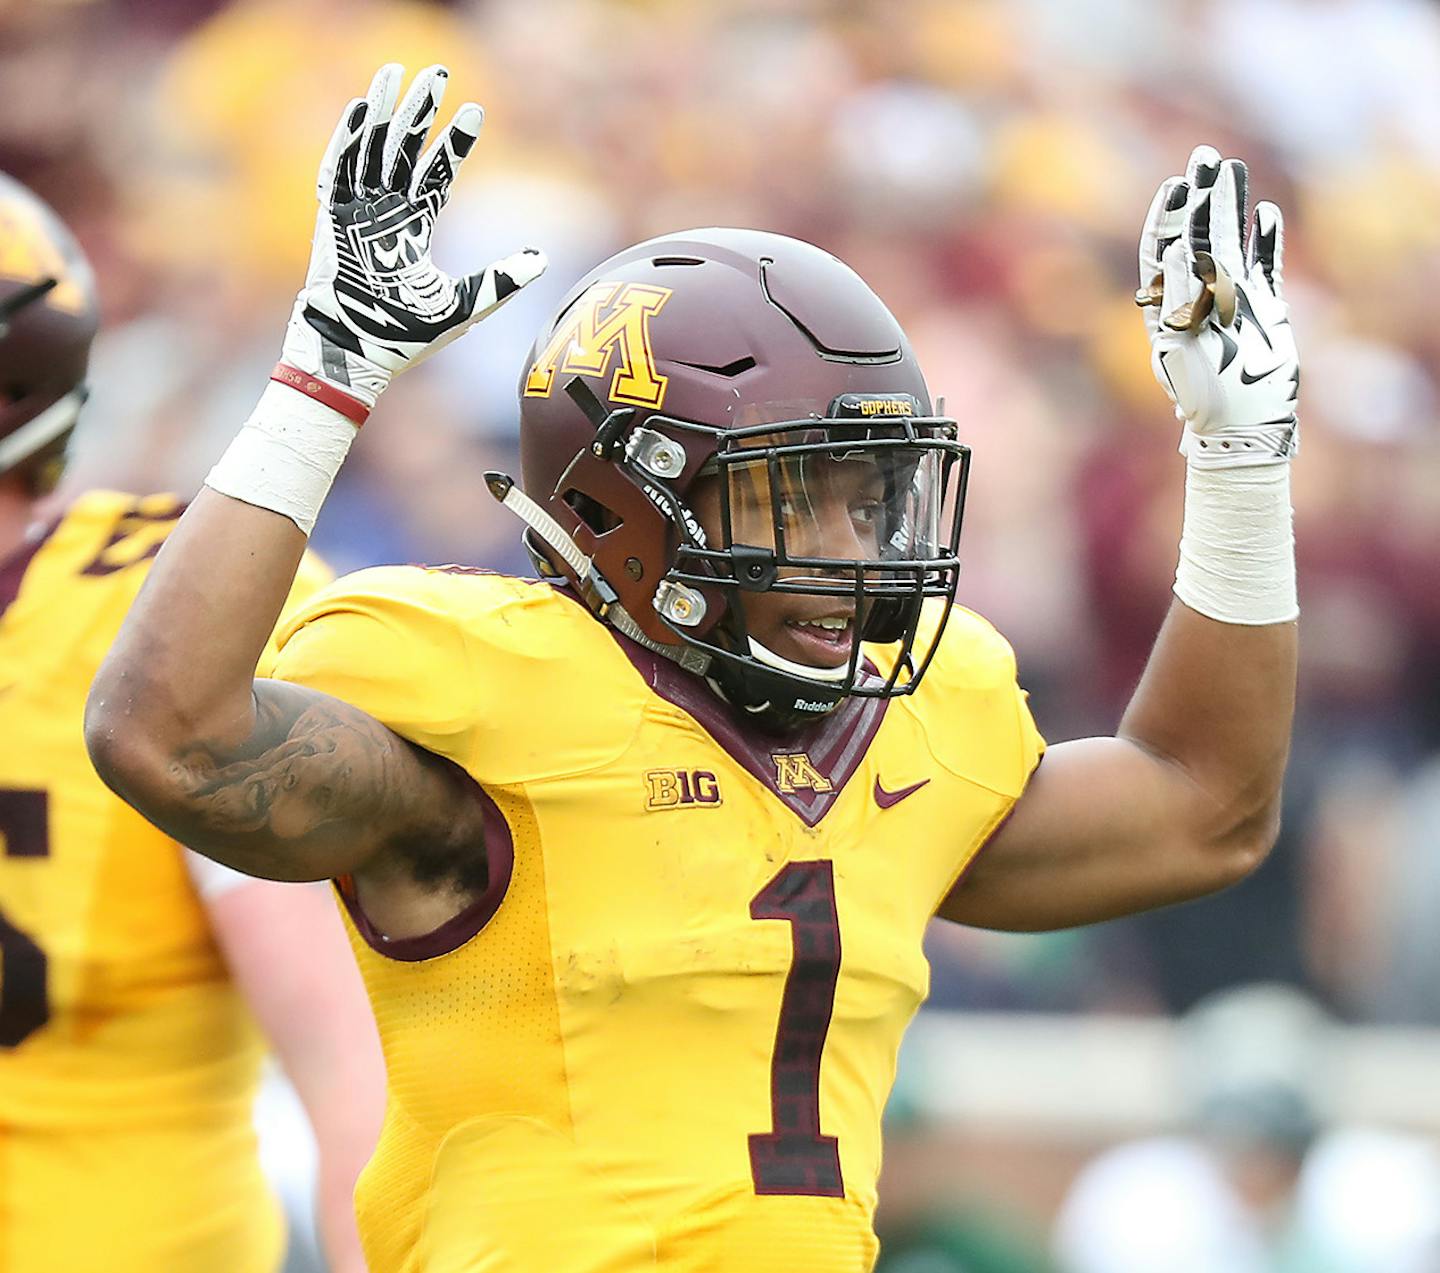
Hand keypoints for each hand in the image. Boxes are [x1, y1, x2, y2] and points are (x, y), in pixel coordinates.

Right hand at [281, 63, 546, 413]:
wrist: (358, 355)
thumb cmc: (406, 338)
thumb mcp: (466, 307)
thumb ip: (501, 282)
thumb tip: (544, 261)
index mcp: (414, 230)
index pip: (438, 175)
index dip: (455, 142)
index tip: (475, 110)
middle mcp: (385, 215)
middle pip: (404, 149)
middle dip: (421, 110)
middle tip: (438, 71)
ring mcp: (356, 214)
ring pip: (372, 149)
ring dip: (384, 110)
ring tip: (395, 71)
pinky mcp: (330, 220)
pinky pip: (338, 170)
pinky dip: (348, 139)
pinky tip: (362, 108)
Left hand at [1137, 145, 1298, 466]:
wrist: (1240, 427)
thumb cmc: (1202, 394)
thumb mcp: (1182, 345)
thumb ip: (1180, 297)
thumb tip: (1177, 249)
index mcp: (1168, 306)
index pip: (1163, 249)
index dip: (1167, 216)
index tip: (1175, 184)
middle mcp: (1198, 298)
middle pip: (1198, 236)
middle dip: (1201, 197)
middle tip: (1206, 157)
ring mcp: (1232, 301)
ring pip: (1231, 243)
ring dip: (1233, 207)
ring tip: (1234, 170)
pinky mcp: (1264, 311)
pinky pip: (1265, 267)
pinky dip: (1266, 242)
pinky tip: (1266, 215)